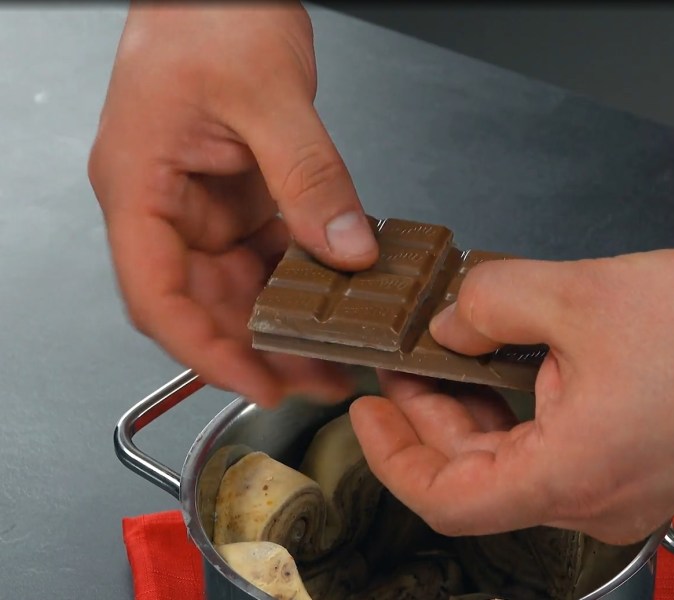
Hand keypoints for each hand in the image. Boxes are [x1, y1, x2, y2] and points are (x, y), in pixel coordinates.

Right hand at [88, 3, 377, 405]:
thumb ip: (308, 175)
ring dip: (280, 322)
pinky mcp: (238, 194)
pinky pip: (264, 251)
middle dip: (256, 348)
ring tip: (331, 352)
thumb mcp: (269, 93)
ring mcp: (202, 202)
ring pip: (235, 284)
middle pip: (201, 302)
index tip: (255, 383)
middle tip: (316, 378)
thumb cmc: (210, 12)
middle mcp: (165, 202)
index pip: (157, 295)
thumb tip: (345, 247)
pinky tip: (330, 298)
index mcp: (140, 185)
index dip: (204, 351)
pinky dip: (295, 279)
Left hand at [350, 249, 673, 543]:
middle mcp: (592, 501)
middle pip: (476, 474)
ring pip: (513, 461)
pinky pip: (553, 450)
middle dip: (430, 413)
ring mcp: (616, 490)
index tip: (366, 412)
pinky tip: (511, 362)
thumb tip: (451, 325)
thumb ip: (491, 303)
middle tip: (406, 359)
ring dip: (475, 409)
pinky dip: (519, 411)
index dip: (392, 457)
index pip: (447, 498)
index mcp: (571, 475)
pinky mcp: (634, 468)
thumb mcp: (579, 295)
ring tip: (454, 351)